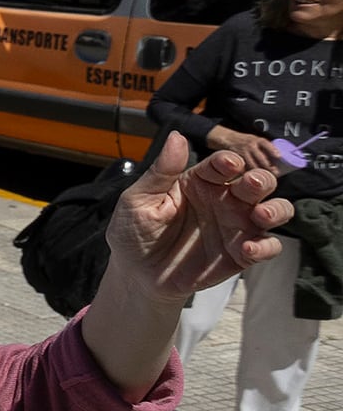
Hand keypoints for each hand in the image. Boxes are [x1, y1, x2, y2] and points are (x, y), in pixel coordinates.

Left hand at [107, 132, 290, 302]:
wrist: (137, 274)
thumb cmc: (134, 232)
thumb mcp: (138, 200)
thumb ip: (160, 172)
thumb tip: (176, 136)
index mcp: (201, 181)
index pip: (223, 164)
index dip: (228, 162)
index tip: (228, 165)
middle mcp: (225, 199)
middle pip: (257, 182)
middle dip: (261, 179)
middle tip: (253, 185)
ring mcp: (237, 225)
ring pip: (275, 209)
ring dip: (276, 209)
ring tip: (260, 215)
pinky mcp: (243, 253)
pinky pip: (268, 246)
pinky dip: (266, 246)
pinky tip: (248, 249)